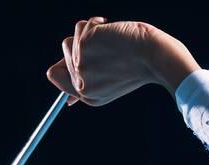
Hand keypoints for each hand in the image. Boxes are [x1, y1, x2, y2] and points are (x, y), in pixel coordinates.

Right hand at [46, 19, 197, 106]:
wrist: (154, 56)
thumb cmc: (136, 67)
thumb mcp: (109, 83)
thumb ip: (87, 84)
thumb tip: (65, 94)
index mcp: (88, 96)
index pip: (55, 75)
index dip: (63, 60)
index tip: (79, 53)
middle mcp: (82, 85)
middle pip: (64, 52)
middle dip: (84, 44)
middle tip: (107, 49)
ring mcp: (81, 65)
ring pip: (71, 38)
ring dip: (90, 34)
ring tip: (111, 43)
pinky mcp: (84, 45)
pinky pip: (81, 26)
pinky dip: (96, 24)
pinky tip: (112, 32)